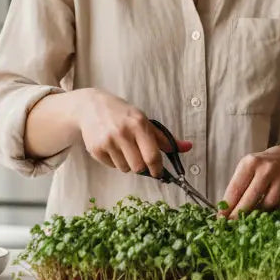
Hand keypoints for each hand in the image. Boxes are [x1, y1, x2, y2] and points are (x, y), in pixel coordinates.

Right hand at [77, 89, 191, 176]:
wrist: (91, 107)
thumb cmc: (123, 114)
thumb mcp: (144, 121)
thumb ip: (165, 138)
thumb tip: (188, 147)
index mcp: (138, 124)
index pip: (152, 155)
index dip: (158, 169)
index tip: (159, 173)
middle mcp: (123, 132)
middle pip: (138, 167)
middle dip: (142, 167)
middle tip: (140, 158)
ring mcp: (107, 141)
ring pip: (125, 168)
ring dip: (128, 163)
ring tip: (124, 148)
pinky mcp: (95, 149)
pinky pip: (112, 166)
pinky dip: (115, 161)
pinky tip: (112, 147)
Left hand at [221, 144, 279, 218]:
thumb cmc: (260, 169)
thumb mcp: (246, 171)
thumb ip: (237, 189)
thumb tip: (224, 214)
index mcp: (250, 163)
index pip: (236, 188)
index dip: (228, 206)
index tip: (221, 218)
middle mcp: (266, 169)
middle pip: (251, 198)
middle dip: (240, 213)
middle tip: (232, 225)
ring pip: (266, 204)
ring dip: (257, 214)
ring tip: (249, 217)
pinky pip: (278, 207)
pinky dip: (271, 211)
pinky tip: (265, 210)